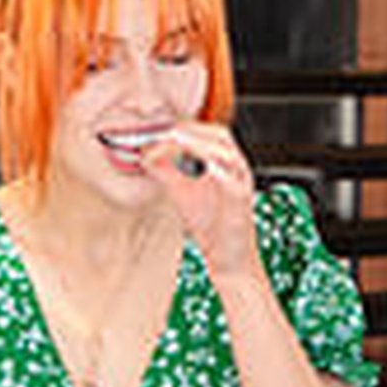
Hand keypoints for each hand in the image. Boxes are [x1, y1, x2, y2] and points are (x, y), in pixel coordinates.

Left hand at [139, 123, 259, 283]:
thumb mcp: (180, 192)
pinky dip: (213, 166)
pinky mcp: (242, 198)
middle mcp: (234, 168)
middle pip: (219, 134)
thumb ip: (165, 172)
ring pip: (226, 151)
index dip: (181, 128)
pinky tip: (194, 164)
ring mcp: (241, 181)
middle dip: (190, 130)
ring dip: (199, 142)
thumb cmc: (209, 225)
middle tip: (163, 132)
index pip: (205, 133)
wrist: (228, 258)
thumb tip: (144, 154)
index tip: (154, 131)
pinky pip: (231, 176)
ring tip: (174, 140)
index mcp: (221, 162)